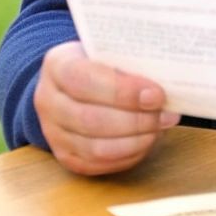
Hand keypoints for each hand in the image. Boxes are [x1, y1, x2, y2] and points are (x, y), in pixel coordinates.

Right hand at [35, 41, 179, 175]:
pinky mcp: (65, 156)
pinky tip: (146, 141)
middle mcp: (47, 100)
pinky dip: (127, 156)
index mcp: (57, 65)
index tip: (156, 94)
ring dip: (135, 141)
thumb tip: (168, 79)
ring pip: (95, 147)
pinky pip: (97, 164)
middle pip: (91, 119)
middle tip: (167, 115)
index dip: (122, 91)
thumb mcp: (109, 51)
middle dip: (136, 120)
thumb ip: (129, 61)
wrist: (71, 85)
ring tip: (159, 128)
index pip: (84, 80)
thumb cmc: (99, 65)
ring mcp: (53, 132)